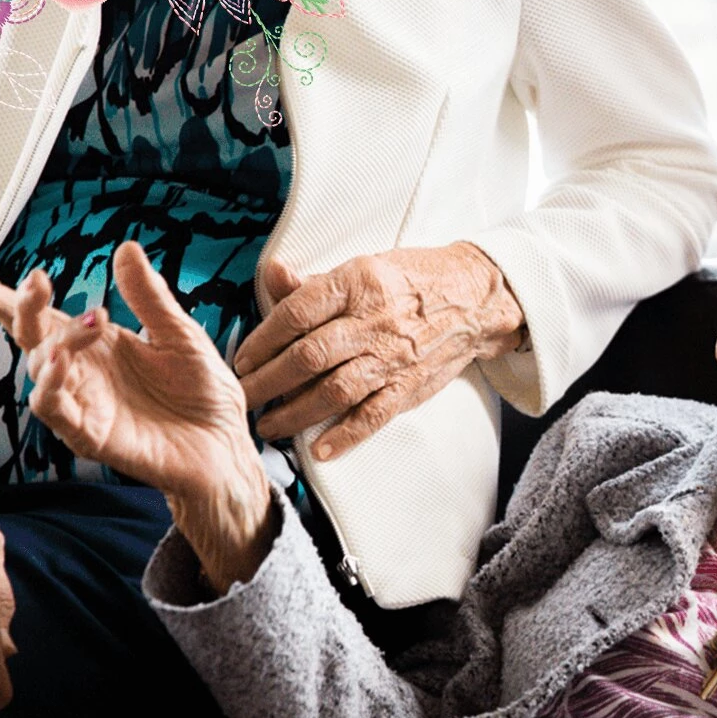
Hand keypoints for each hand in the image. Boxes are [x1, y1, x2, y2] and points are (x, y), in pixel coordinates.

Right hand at [0, 243, 274, 589]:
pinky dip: (52, 389)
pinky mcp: (92, 437)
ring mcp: (83, 405)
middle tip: (40, 282)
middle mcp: (82, 373)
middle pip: (32, 337)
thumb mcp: (181, 336)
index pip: (41, 317)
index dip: (2, 297)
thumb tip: (126, 248)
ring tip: (89, 324)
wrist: (226, 446)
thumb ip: (150, 297)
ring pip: (41, 371)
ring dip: (54, 345)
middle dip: (25, 308)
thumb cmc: (203, 394)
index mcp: (98, 345)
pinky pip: (57, 413)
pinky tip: (63, 367)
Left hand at [233, 243, 524, 459]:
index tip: (242, 359)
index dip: (262, 340)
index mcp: (356, 284)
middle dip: (267, 382)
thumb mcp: (362, 268)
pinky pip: (374, 415)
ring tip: (268, 426)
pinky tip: (318, 449)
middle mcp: (373, 322)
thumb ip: (316, 283)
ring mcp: (392, 357)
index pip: (296, 313)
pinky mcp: (410, 385)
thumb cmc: (412, 280)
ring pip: (335, 391)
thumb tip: (274, 275)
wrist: (474, 299)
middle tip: (243, 397)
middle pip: (308, 357)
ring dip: (295, 413)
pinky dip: (345, 436)